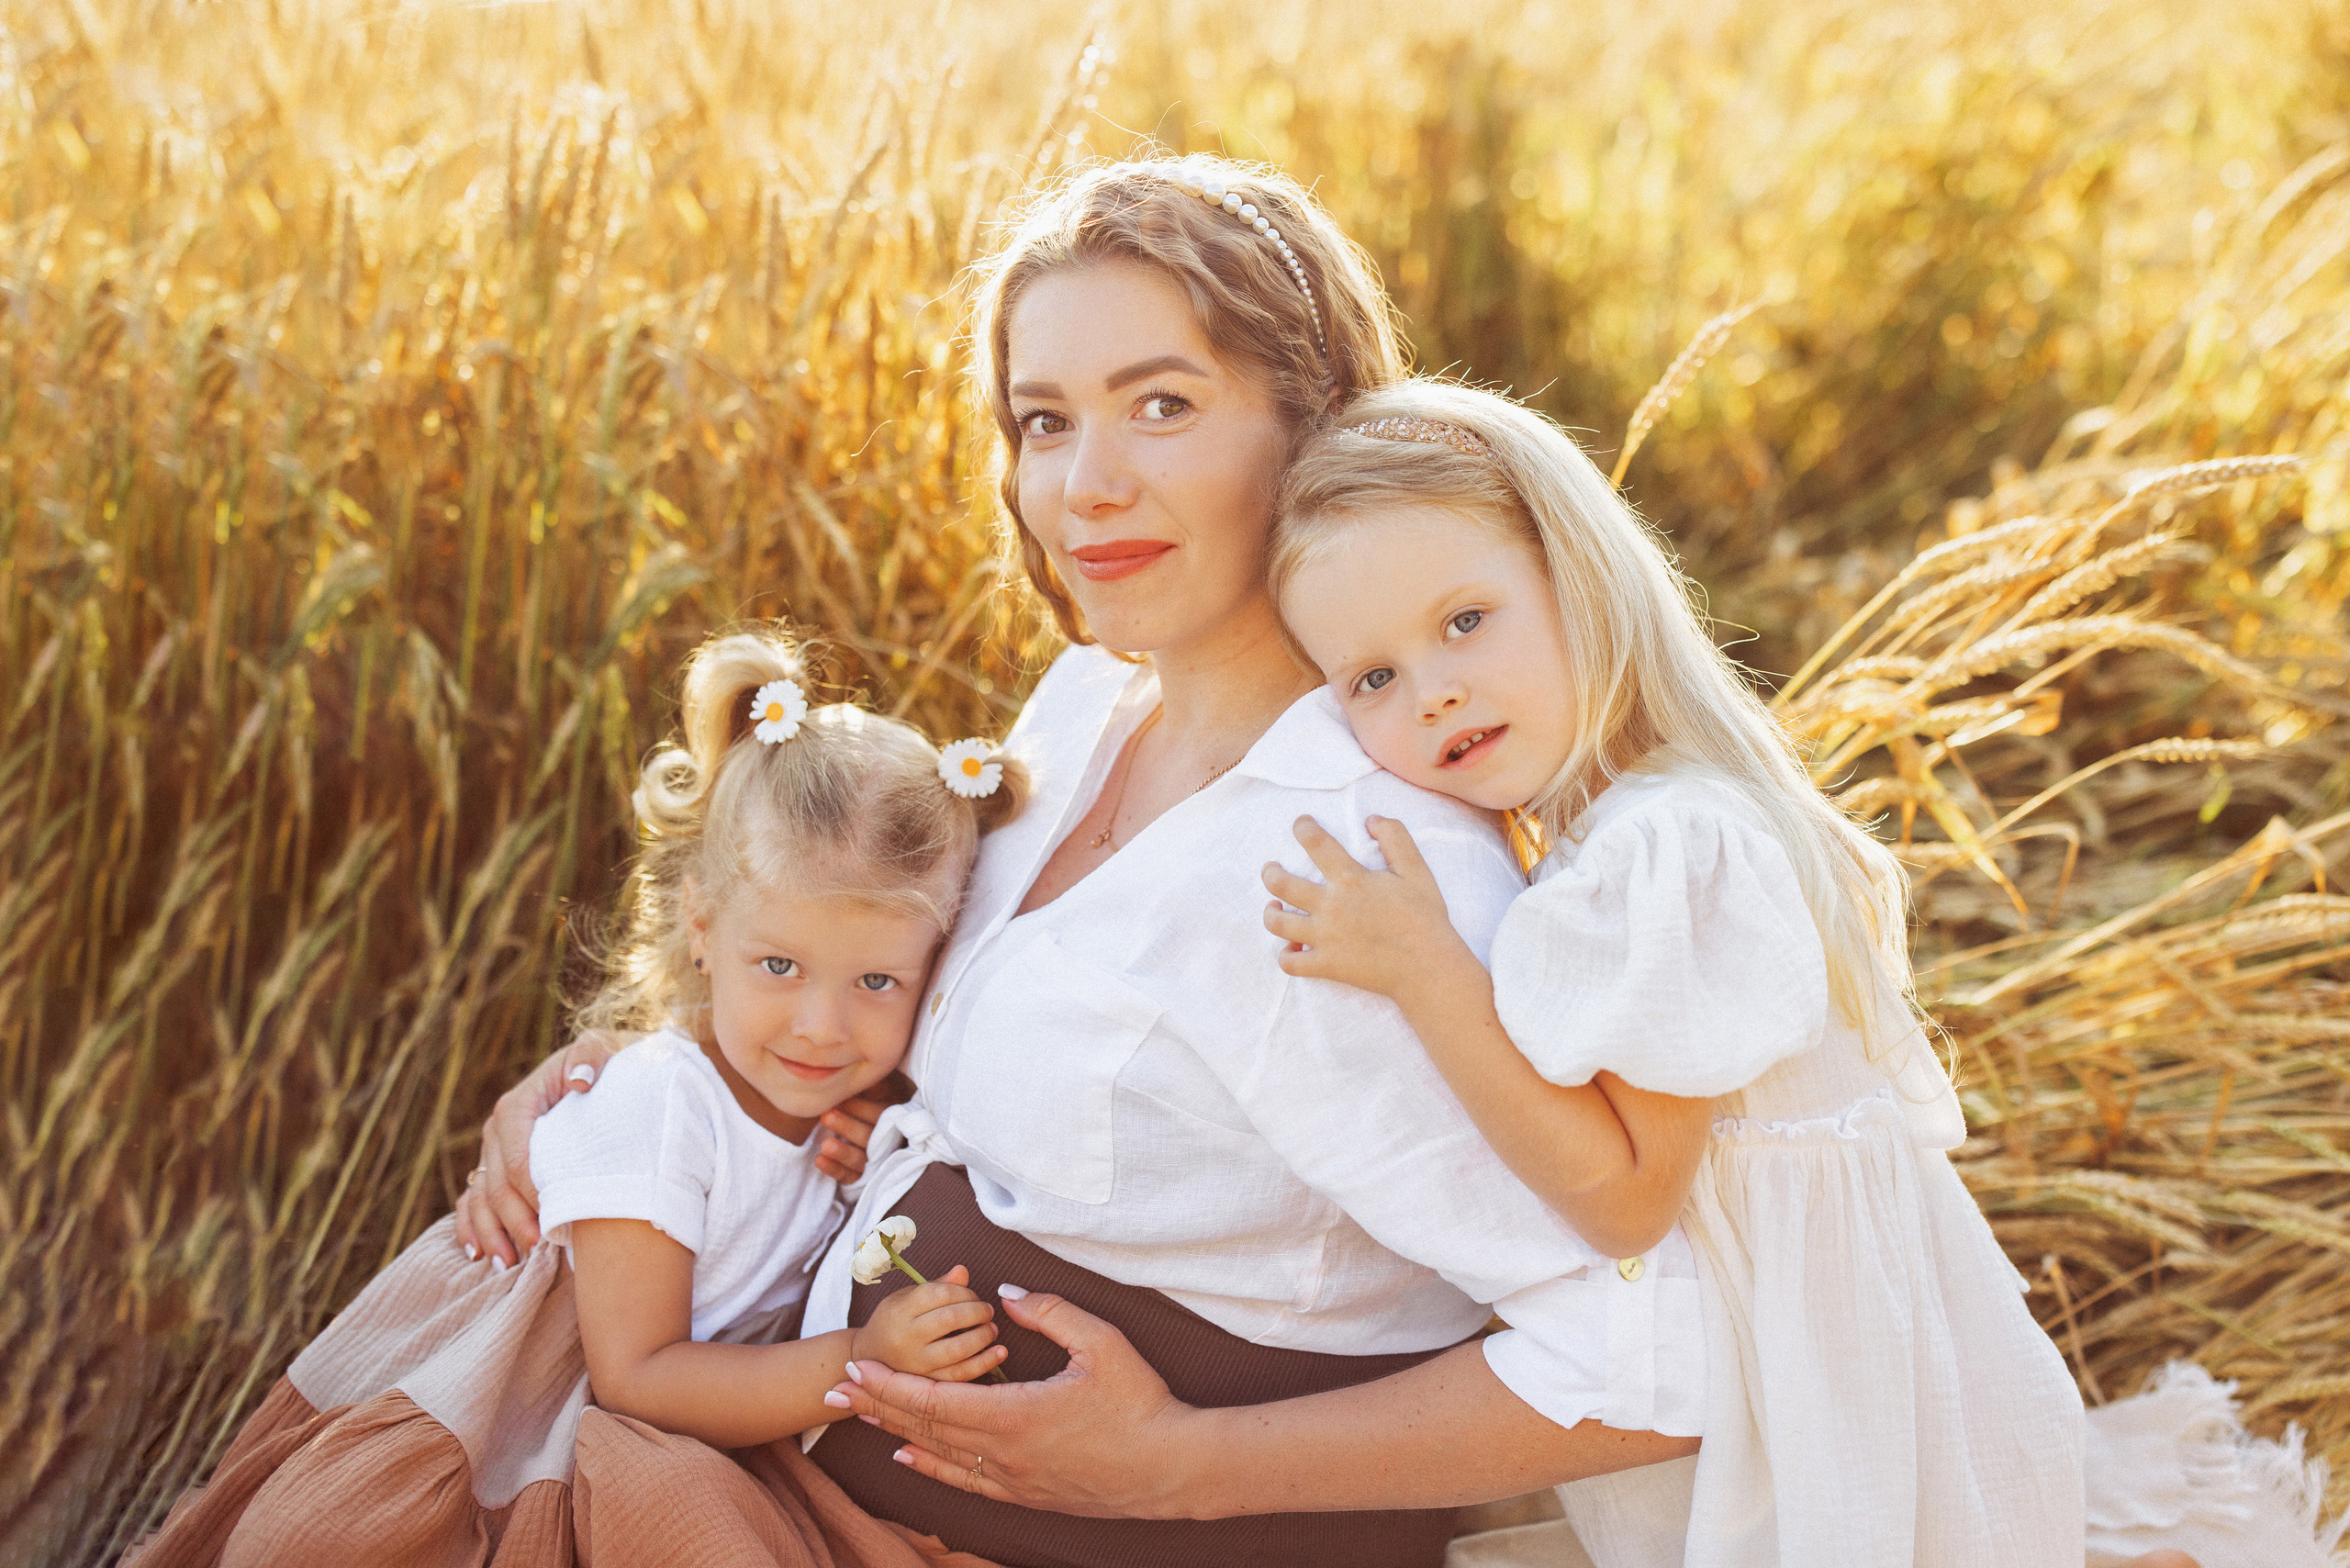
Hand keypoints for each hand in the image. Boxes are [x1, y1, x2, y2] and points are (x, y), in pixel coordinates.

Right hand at [454, 1031, 628, 1266]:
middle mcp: (498, 1130)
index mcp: (518, 1105)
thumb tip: (581, 1082)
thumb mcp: (603, 1051)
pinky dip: (472, 1228)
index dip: (532, 1193)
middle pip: (495, 1184)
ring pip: (478, 1198)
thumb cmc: (607, 1065)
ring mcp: (493, 1151)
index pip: (517, 1159)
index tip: (555, 1218)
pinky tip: (479, 1254)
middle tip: (537, 1246)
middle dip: (512, 1220)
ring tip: (508, 1262)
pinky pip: (471, 1202)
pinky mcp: (494, 1166)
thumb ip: (591, 1058)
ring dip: (490, 1232)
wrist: (606, 1071)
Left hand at [814, 1093, 886, 1183]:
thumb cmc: (876, 1110)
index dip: (861, 1108)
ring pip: (860, 1160)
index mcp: (894, 1120)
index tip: (840, 1098)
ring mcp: (875, 1164)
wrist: (877, 1138)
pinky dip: (834, 1169)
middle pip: (869, 1137)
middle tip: (826, 1116)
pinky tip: (819, 1160)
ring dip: (843, 1152)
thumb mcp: (885, 1096)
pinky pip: (849, 1177)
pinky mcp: (862, 1180)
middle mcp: (887, 1144)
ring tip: (824, 1145)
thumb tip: (872, 1082)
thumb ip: (880, 1089)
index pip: (880, 1116)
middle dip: (848, 1127)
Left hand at [829, 1287, 1199, 1517]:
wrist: (1171, 1467)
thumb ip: (1050, 1312)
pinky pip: (965, 1482)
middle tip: (835, 1393)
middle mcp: (1004, 1453)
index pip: (933, 1399)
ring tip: (859, 1417)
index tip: (857, 1369)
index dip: (891, 1384)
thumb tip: (1007, 1293)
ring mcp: (1013, 1479)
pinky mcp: (1027, 1495)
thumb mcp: (1101, 1343)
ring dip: (895, 1432)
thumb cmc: (1141, 1403)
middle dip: (876, 1406)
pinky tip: (908, 1455)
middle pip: (924, 1428)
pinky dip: (929, 1467)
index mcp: (1015, 1414)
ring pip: (939, 1456)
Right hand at [850, 1265, 1006, 1383]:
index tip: (973, 1296)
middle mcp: (906, 1337)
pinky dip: (984, 1362)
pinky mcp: (927, 1384)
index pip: (940, 1293)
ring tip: (991, 1329)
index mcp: (900, 1309)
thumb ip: (937, 1286)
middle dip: (977, 1311)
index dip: (964, 1292)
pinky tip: (999, 1352)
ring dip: (983, 1336)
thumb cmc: (895, 1322)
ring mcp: (915, 1364)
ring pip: (958, 1348)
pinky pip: (960, 1375)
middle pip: (951, 1319)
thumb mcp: (907, 1297)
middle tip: (987, 1311)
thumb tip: (963, 1270)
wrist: (868, 1359)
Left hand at [1261, 815, 1476, 1001]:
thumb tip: (1371, 819)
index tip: (1301, 824)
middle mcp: (1330, 906)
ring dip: (1270, 912)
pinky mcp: (1326, 965)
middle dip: (1270, 872)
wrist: (1428, 966)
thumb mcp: (1416, 870)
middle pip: (1281, 883)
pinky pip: (1291, 963)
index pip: (1315, 842)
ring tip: (1274, 906)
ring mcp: (1324, 938)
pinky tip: (1292, 948)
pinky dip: (1286, 956)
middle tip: (1271, 868)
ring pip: (1277, 923)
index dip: (1303, 827)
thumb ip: (1395, 838)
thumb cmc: (1424, 917)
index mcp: (1351, 879)